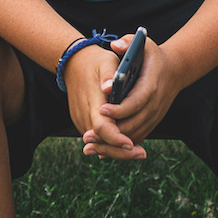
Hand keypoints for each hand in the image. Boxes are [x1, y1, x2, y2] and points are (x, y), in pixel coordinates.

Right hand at [63, 42, 141, 161]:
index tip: (131, 144)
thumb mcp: (106, 62)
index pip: (101, 127)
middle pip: (102, 142)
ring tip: (138, 153)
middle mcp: (84, 115)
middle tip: (142, 154)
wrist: (75, 64)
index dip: (115, 138)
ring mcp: (82, 121)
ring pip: (99, 144)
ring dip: (117, 151)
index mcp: (92, 102)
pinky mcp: (83, 123)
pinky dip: (111, 144)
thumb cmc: (97, 63)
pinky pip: (98, 138)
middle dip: (121, 152)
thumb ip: (109, 74)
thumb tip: (109, 86)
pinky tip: (127, 146)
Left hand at [94, 36, 179, 155]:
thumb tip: (115, 46)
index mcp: (151, 85)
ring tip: (91, 145)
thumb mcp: (145, 43)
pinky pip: (138, 136)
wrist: (175, 70)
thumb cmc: (153, 56)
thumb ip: (129, 42)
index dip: (119, 109)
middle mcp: (155, 104)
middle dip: (111, 132)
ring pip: (135, 134)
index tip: (101, 110)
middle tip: (88, 135)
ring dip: (114, 143)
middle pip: (133, 123)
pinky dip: (121, 145)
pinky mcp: (152, 122)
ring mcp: (154, 115)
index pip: (136, 101)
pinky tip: (103, 149)